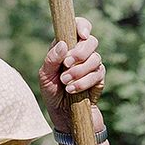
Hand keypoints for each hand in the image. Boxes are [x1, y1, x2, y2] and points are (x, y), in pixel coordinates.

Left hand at [38, 17, 105, 132]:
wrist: (64, 118)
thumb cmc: (52, 94)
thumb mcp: (45, 77)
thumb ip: (51, 59)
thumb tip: (62, 44)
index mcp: (66, 47)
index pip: (78, 27)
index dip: (82, 26)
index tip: (81, 35)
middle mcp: (81, 54)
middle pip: (91, 41)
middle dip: (79, 52)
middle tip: (66, 64)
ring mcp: (92, 65)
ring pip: (95, 58)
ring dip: (78, 71)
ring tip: (65, 82)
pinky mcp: (99, 79)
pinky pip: (98, 74)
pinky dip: (84, 82)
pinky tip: (72, 90)